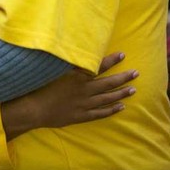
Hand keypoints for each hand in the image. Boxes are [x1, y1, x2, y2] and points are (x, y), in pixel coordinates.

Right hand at [2, 52, 137, 139]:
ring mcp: (84, 104)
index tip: (123, 55)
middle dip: (123, 78)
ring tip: (132, 90)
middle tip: (136, 74)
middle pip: (108, 83)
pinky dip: (111, 110)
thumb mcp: (53, 70)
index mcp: (77, 77)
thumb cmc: (40, 87)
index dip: (112, 60)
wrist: (33, 109)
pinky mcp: (81, 115)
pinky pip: (100, 113)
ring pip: (107, 98)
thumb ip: (68, 64)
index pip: (98, 66)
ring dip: (121, 93)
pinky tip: (121, 107)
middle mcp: (84, 90)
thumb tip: (78, 54)